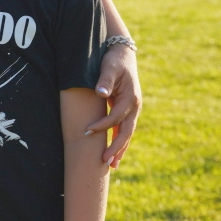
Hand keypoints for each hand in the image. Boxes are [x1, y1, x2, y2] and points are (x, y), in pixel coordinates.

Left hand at [84, 44, 140, 168]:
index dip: (102, 126)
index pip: (116, 117)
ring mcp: (132, 110)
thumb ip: (105, 80)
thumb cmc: (113, 61)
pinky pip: (124, 129)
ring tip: (111, 166)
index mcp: (131, 98)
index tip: (86, 132)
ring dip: (120, 149)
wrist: (123, 55)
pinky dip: (119, 141)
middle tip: (105, 162)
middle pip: (126, 131)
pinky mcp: (127, 111)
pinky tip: (114, 154)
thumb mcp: (109, 67)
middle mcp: (135, 106)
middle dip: (117, 147)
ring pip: (127, 133)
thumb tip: (102, 93)